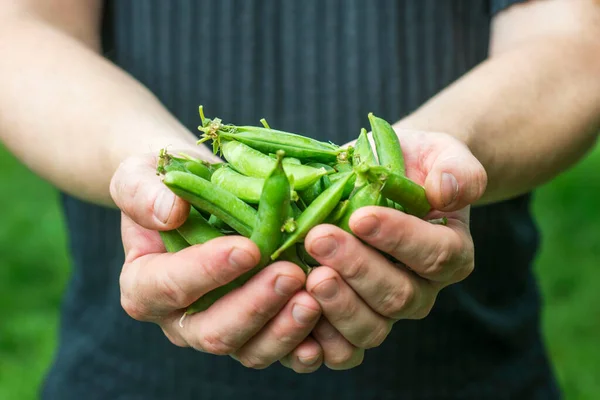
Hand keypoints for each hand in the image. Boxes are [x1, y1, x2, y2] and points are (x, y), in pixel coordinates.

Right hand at [110, 152, 323, 371]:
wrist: (200, 195)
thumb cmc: (169, 186)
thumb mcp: (140, 176)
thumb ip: (143, 193)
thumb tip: (170, 212)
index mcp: (146, 285)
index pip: (168, 286)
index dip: (206, 271)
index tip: (246, 248)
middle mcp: (183, 318)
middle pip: (213, 331)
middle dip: (254, 306)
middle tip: (291, 274)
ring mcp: (224, 328)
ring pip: (251, 349)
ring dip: (284, 329)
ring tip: (314, 299)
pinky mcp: (258, 331)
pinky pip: (281, 350)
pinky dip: (304, 343)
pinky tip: (326, 322)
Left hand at [300, 129, 486, 369]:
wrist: (382, 181)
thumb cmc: (412, 165)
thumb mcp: (440, 153)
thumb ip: (456, 169)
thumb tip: (447, 192)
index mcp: (450, 253)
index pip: (434, 254)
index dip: (399, 238)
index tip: (361, 215)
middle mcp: (421, 289)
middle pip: (398, 296)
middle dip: (357, 268)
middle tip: (319, 239)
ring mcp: (384, 310)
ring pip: (371, 327)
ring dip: (337, 304)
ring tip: (307, 275)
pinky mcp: (351, 321)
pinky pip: (342, 348)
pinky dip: (318, 339)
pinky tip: (295, 312)